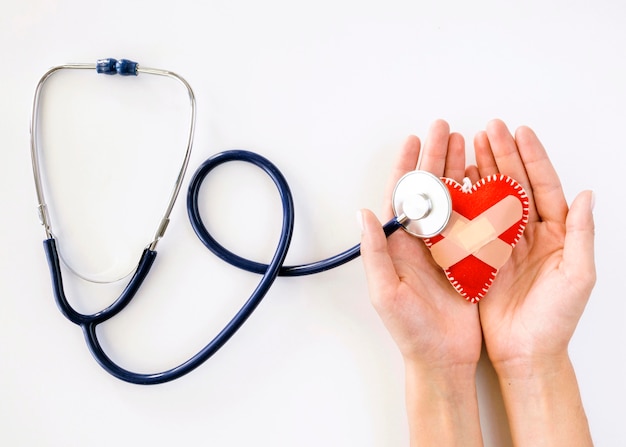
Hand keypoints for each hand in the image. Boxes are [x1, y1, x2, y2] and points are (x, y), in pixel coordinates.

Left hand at [359, 120, 483, 445]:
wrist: (441, 357)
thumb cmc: (409, 330)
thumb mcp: (385, 291)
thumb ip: (374, 251)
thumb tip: (363, 211)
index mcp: (399, 244)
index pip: (402, 196)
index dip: (407, 166)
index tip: (413, 138)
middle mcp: (421, 240)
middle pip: (429, 189)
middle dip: (435, 157)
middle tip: (444, 128)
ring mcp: (445, 247)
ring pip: (453, 199)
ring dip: (458, 170)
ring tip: (466, 142)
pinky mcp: (468, 258)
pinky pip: (474, 221)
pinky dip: (480, 197)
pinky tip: (485, 178)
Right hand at [472, 119, 595, 368]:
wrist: (526, 352)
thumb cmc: (557, 319)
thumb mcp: (579, 276)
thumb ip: (581, 234)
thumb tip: (586, 195)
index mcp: (555, 233)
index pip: (544, 186)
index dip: (532, 157)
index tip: (520, 132)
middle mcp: (528, 233)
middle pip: (514, 184)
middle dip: (502, 154)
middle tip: (489, 129)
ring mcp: (502, 242)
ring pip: (491, 197)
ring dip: (482, 170)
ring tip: (470, 144)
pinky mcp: (480, 256)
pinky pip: (470, 221)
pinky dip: (463, 199)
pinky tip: (456, 180)